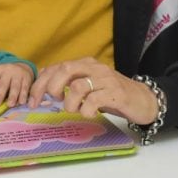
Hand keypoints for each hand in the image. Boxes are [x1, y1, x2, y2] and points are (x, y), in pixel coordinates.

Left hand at [0, 63, 33, 106]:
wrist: (21, 67)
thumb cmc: (4, 76)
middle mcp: (9, 70)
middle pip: (4, 83)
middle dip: (0, 94)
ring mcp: (19, 74)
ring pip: (16, 86)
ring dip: (13, 96)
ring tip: (10, 105)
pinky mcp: (28, 79)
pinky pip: (25, 88)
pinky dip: (24, 96)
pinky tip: (21, 102)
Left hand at [28, 57, 158, 124]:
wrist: (144, 100)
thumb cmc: (112, 94)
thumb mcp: (88, 85)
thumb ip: (69, 81)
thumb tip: (43, 81)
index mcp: (85, 64)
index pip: (57, 67)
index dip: (41, 83)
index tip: (32, 100)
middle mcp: (95, 68)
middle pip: (66, 69)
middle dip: (52, 87)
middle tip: (54, 101)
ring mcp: (106, 79)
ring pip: (78, 86)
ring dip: (70, 103)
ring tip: (74, 110)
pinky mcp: (117, 93)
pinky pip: (95, 100)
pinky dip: (86, 110)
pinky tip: (89, 113)